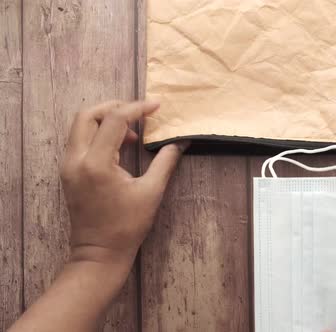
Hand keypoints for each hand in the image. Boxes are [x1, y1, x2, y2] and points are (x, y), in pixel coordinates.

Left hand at [60, 100, 187, 267]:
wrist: (99, 252)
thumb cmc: (127, 225)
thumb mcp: (151, 192)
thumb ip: (165, 161)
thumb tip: (181, 141)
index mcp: (96, 163)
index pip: (114, 120)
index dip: (137, 108)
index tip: (156, 106)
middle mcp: (76, 160)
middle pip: (87, 115)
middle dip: (115, 107)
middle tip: (139, 112)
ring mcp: (68, 166)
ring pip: (81, 125)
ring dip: (106, 119)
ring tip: (133, 131)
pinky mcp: (68, 172)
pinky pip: (80, 140)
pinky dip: (99, 134)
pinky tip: (120, 145)